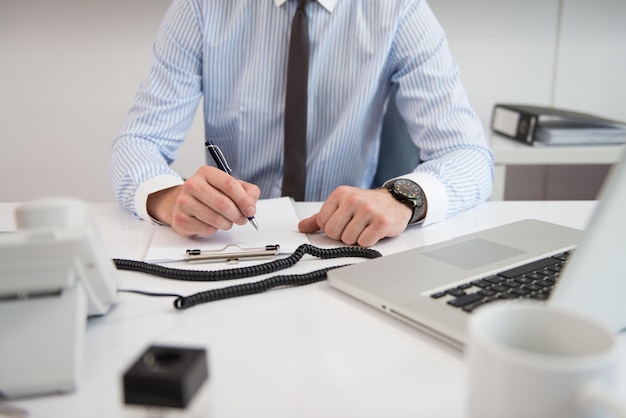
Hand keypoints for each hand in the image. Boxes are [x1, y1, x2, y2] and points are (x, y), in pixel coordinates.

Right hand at [147, 166, 259, 236]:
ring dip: (227, 224)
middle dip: (238, 215)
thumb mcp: (230, 187)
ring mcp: (183, 202)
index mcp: (206, 173)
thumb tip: (251, 204)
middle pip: (223, 204)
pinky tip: (211, 223)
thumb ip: (247, 191)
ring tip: (227, 221)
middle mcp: (192, 184)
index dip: (244, 200)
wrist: (184, 203)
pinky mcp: (180, 219)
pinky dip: (214, 229)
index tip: (250, 210)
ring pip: (216, 219)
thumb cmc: (210, 194)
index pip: (229, 184)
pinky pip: (206, 229)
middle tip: (242, 219)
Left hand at [298, 186, 412, 246]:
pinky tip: (373, 231)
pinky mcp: (381, 221)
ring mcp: (368, 210)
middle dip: (342, 235)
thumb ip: (320, 217)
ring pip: (348, 239)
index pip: (322, 223)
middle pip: (333, 233)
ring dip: (356, 239)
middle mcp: (353, 199)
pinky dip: (368, 241)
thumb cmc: (367, 204)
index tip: (342, 223)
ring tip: (365, 228)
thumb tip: (302, 227)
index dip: (332, 228)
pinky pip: (364, 242)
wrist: (395, 201)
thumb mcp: (342, 205)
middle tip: (354, 226)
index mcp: (340, 194)